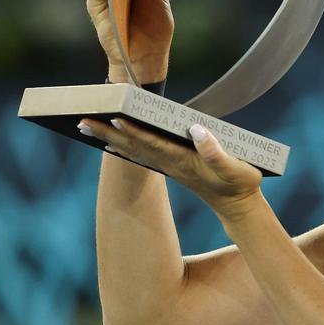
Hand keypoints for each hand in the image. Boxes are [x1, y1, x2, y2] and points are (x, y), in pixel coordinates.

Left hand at [79, 117, 263, 217]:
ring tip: (87, 126)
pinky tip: (111, 143)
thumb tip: (196, 129)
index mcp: (184, 161)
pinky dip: (123, 147)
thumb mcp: (237, 168)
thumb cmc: (240, 184)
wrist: (237, 206)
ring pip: (133, 150)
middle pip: (134, 146)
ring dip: (109, 138)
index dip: (134, 131)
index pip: (153, 144)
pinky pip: (141, 155)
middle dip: (108, 133)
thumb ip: (217, 151)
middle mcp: (170, 164)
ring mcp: (169, 166)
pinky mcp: (171, 166)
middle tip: (82, 120)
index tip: (114, 118)